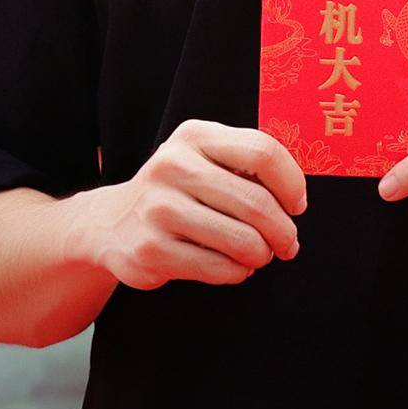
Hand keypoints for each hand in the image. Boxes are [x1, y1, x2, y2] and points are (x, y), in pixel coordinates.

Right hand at [81, 119, 306, 289]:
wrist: (110, 223)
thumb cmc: (178, 191)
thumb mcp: (205, 159)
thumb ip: (247, 165)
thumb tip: (295, 199)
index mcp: (194, 136)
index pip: (263, 152)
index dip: (292, 184)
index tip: (297, 206)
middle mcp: (173, 166)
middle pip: (257, 202)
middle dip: (283, 231)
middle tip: (288, 245)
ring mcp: (159, 209)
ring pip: (243, 240)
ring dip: (261, 255)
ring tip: (259, 256)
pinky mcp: (151, 249)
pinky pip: (219, 268)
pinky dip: (237, 272)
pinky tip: (233, 267)